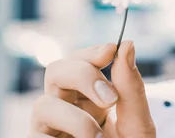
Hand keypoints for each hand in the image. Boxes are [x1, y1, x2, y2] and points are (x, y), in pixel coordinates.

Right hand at [28, 41, 155, 137]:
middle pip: (56, 70)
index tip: (111, 48)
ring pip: (42, 103)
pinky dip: (61, 136)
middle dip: (81, 74)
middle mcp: (67, 107)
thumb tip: (127, 44)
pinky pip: (36, 137)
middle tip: (109, 98)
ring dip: (75, 118)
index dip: (92, 50)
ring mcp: (50, 130)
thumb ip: (131, 88)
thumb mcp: (138, 125)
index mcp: (91, 97)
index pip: (82, 60)